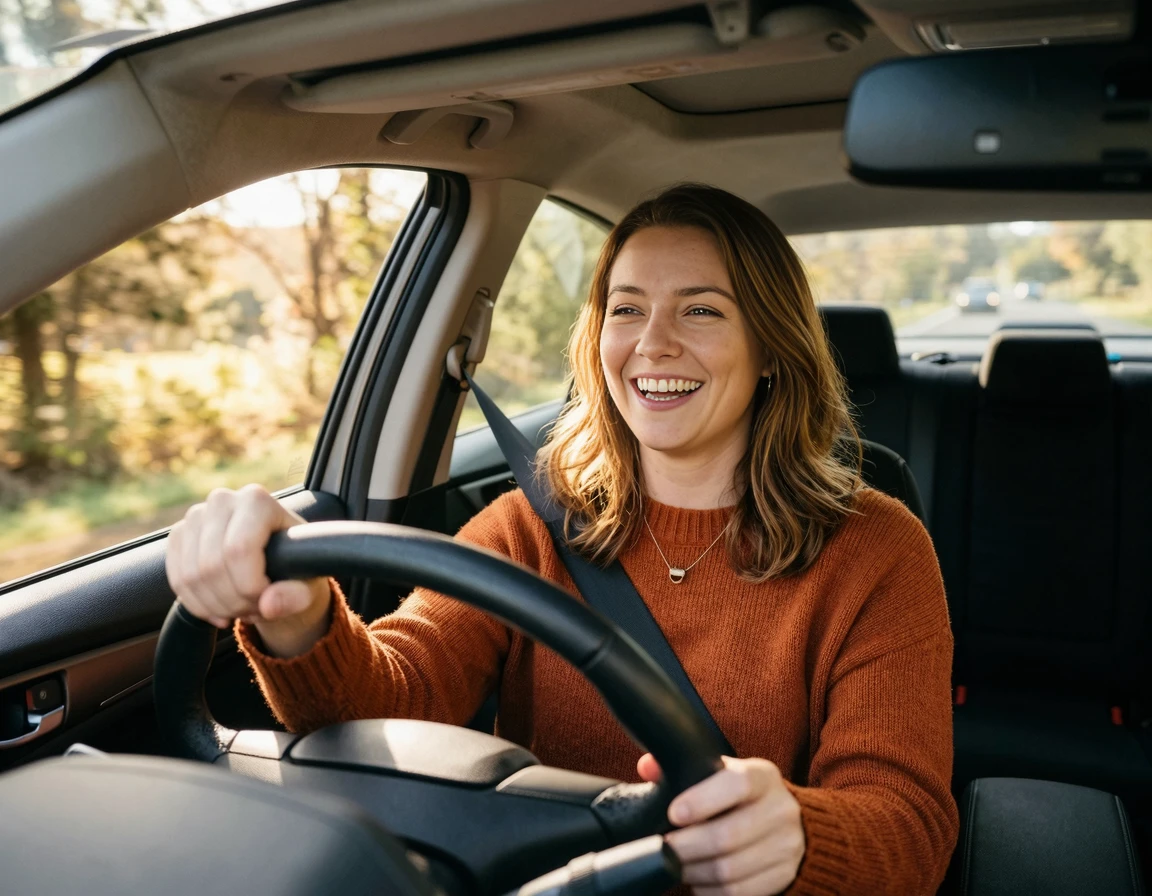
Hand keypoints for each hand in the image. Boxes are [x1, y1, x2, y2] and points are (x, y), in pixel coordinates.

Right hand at [165, 484, 331, 655]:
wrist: (278, 564)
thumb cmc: (296, 569)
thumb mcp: (307, 584)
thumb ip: (295, 596)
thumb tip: (268, 606)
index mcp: (257, 500)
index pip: (238, 550)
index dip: (250, 587)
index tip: (268, 601)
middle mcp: (222, 500)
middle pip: (211, 566)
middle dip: (233, 602)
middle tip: (256, 611)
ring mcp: (196, 517)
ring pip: (190, 576)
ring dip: (216, 607)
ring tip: (242, 609)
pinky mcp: (179, 536)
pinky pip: (177, 580)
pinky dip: (198, 606)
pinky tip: (221, 611)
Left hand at [638, 753, 804, 895]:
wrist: (784, 822)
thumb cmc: (739, 796)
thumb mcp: (720, 774)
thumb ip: (685, 768)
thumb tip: (648, 767)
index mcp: (763, 777)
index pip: (737, 784)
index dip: (702, 800)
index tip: (674, 814)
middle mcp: (781, 809)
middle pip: (728, 836)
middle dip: (686, 845)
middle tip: (664, 847)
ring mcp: (787, 845)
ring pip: (730, 870)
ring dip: (694, 870)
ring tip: (677, 864)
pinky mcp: (784, 876)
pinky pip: (738, 892)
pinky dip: (710, 889)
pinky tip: (698, 879)